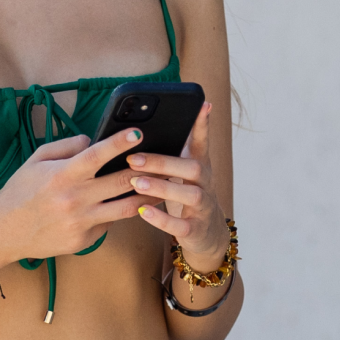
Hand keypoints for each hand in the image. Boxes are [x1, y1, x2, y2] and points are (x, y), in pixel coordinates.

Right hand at [0, 127, 153, 273]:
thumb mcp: (36, 160)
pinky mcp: (84, 240)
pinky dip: (115, 214)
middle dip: (145, 170)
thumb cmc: (21, 191)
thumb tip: (92, 141)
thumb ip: (65, 146)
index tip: (138, 133)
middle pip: (121, 182)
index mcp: (63, 175)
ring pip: (126, 208)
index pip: (97, 155)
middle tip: (161, 162)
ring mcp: (81, 222)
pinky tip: (121, 207)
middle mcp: (75, 198)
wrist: (5, 230)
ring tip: (159, 188)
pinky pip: (108, 224)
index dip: (119, 143)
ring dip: (146, 197)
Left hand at [129, 102, 228, 267]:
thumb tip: (136, 131)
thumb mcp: (181, 172)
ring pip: (191, 195)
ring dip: (161, 188)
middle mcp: (206, 184)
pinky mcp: (196, 229)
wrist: (206, 234)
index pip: (202, 142)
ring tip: (135, 183)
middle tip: (133, 159)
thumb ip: (167, 153)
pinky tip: (142, 210)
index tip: (203, 104)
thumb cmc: (184, 195)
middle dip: (163, 162)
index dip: (203, 124)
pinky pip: (181, 225)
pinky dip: (161, 219)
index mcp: (200, 166)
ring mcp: (203, 207)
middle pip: (194, 168)